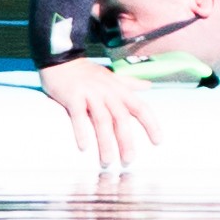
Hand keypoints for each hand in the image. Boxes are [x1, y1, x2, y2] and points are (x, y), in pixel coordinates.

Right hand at [30, 54, 159, 173]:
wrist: (61, 59)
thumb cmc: (87, 72)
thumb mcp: (111, 76)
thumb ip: (129, 83)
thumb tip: (149, 85)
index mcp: (119, 89)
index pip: (140, 107)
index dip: (151, 124)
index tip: (158, 142)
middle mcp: (107, 91)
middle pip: (121, 118)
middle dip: (126, 140)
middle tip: (128, 160)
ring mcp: (90, 93)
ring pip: (102, 119)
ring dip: (105, 142)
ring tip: (107, 161)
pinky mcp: (72, 96)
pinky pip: (77, 115)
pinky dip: (81, 131)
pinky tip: (84, 147)